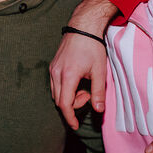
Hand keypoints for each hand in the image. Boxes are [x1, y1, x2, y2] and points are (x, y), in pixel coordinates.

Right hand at [49, 0, 117, 129]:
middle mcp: (56, 73)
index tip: (76, 125)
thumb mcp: (99, 71)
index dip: (70, 117)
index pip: (64, 104)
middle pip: (59, 100)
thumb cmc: (93, 47)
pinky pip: (56, 84)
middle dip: (73, 104)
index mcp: (68, 76)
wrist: (83, 27)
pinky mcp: (53, 66)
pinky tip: (78, 80)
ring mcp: (53, 69)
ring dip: (70, 96)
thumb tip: (98, 110)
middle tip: (88, 95)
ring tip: (84, 86)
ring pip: (56, 93)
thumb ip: (98, 92)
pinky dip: (66, 88)